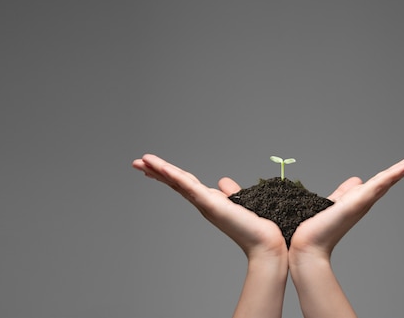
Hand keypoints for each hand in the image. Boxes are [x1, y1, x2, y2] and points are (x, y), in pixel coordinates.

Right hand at [132, 154, 285, 258]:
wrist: (266, 243)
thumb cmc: (256, 226)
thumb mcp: (239, 201)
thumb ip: (230, 192)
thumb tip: (223, 181)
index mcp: (209, 201)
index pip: (184, 183)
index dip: (168, 174)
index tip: (152, 166)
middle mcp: (204, 203)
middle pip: (176, 182)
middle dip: (156, 171)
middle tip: (137, 162)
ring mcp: (206, 204)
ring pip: (178, 182)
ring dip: (160, 170)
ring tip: (143, 161)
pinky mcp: (212, 204)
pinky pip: (190, 187)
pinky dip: (176, 177)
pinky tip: (164, 168)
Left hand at [287, 148, 403, 317]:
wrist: (308, 246)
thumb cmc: (318, 227)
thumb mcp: (334, 202)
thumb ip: (345, 192)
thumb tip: (356, 180)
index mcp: (361, 198)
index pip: (384, 178)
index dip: (399, 168)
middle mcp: (366, 200)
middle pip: (392, 177)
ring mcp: (363, 201)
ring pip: (389, 179)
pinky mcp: (357, 202)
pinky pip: (378, 185)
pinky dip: (393, 175)